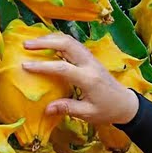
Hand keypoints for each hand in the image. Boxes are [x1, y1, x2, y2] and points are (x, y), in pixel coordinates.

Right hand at [22, 32, 140, 124]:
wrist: (125, 103)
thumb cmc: (107, 110)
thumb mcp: (88, 114)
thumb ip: (67, 108)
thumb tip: (46, 109)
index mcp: (88, 79)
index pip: (62, 68)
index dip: (42, 66)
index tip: (25, 65)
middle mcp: (89, 64)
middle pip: (67, 44)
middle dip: (45, 41)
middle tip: (26, 45)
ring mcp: (91, 58)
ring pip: (70, 40)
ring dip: (51, 38)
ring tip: (33, 42)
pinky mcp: (90, 58)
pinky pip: (73, 44)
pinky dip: (59, 40)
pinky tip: (47, 43)